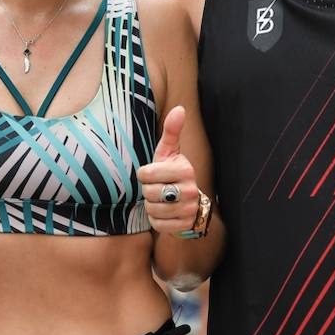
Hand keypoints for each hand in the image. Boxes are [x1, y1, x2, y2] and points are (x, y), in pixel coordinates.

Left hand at [137, 107, 201, 235]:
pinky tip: (164, 213)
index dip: (144, 175)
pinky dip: (156, 220)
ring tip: (161, 201)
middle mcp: (190, 190)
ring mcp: (188, 209)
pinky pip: (158, 224)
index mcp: (185, 169)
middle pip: (148, 193)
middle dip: (148, 192)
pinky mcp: (184, 225)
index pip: (146, 174)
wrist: (189, 204)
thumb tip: (180, 108)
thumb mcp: (169, 152)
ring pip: (152, 210)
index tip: (153, 174)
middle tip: (157, 188)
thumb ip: (172, 131)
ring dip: (151, 206)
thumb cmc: (173, 174)